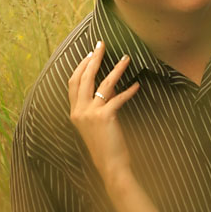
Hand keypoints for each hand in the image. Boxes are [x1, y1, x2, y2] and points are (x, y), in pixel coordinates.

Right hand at [68, 41, 139, 182]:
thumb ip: (99, 105)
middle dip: (93, 58)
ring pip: (102, 83)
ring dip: (115, 69)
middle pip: (84, 77)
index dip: (80, 66)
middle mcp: (79, 110)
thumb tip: (110, 88)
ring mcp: (90, 113)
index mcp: (74, 112)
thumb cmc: (105, 147)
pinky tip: (137, 85)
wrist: (110, 167)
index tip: (89, 54)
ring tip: (126, 58)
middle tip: (101, 45)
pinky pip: (118, 98)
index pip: (73, 82)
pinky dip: (129, 91)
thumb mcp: (96, 124)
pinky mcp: (105, 116)